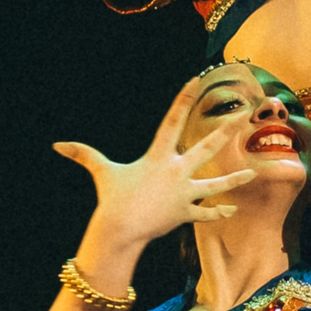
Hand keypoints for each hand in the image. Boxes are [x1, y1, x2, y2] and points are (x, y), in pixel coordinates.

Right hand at [54, 75, 255, 249]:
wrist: (121, 230)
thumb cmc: (112, 199)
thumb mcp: (102, 172)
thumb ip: (85, 155)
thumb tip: (58, 145)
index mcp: (159, 156)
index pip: (173, 120)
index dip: (184, 98)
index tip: (196, 80)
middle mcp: (176, 171)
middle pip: (207, 147)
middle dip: (227, 130)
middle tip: (244, 116)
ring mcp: (184, 193)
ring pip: (216, 184)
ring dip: (235, 179)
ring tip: (253, 173)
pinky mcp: (185, 212)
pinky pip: (206, 212)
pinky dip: (217, 212)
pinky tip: (232, 209)